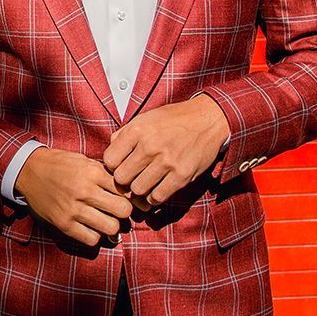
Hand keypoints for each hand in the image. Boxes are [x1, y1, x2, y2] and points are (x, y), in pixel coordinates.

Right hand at [13, 147, 134, 246]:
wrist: (29, 171)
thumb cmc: (59, 164)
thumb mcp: (84, 160)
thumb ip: (104, 173)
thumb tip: (126, 188)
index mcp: (92, 172)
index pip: (125, 190)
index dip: (128, 195)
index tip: (125, 198)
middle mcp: (85, 191)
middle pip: (123, 211)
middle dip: (124, 212)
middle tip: (117, 210)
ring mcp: (74, 209)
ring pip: (110, 228)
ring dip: (111, 225)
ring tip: (105, 219)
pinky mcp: (63, 224)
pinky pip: (91, 239)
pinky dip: (94, 235)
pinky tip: (91, 227)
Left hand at [103, 94, 229, 208]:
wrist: (207, 120)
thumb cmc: (173, 120)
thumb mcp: (145, 118)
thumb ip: (124, 133)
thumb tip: (110, 150)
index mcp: (137, 131)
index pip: (109, 160)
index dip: (112, 166)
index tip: (120, 165)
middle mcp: (149, 146)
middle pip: (121, 178)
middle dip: (124, 180)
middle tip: (131, 177)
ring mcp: (166, 162)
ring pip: (138, 190)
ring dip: (139, 190)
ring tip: (144, 183)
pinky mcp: (181, 175)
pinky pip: (157, 197)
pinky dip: (154, 197)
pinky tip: (156, 188)